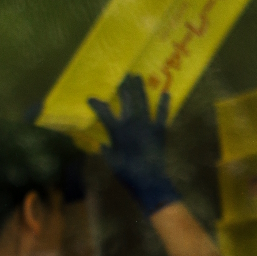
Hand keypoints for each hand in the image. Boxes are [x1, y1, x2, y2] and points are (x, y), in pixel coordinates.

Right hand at [87, 74, 182, 215]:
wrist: (148, 179)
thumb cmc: (126, 172)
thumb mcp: (111, 160)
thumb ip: (107, 149)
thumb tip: (102, 144)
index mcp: (117, 130)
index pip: (104, 112)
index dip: (96, 103)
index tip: (90, 98)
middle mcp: (131, 122)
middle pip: (126, 99)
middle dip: (123, 86)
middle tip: (122, 76)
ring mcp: (147, 124)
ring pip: (142, 101)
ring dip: (139, 88)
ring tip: (137, 77)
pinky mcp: (159, 129)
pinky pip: (162, 114)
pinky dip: (164, 104)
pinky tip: (166, 94)